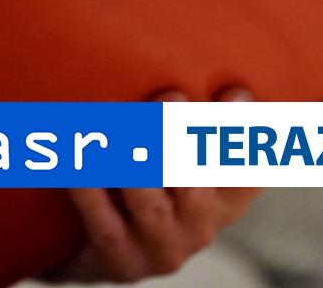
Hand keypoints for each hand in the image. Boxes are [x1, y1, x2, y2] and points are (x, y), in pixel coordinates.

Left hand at [66, 87, 259, 280]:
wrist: (96, 249)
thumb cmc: (144, 182)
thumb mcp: (178, 155)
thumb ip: (191, 117)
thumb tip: (205, 59)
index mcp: (225, 198)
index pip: (246, 164)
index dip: (243, 130)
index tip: (235, 92)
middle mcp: (201, 226)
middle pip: (197, 180)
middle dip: (181, 136)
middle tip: (167, 97)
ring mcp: (162, 249)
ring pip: (151, 203)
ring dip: (132, 160)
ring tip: (114, 123)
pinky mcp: (122, 264)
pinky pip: (104, 224)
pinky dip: (90, 191)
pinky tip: (76, 161)